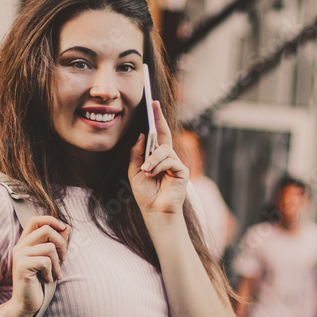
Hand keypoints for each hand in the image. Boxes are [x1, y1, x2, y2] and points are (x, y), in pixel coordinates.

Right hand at [10, 216, 69, 314]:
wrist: (26, 304)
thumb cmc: (39, 283)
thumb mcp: (51, 260)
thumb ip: (56, 243)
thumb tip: (67, 227)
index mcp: (25, 243)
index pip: (35, 220)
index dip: (51, 219)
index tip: (64, 229)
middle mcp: (20, 246)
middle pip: (46, 230)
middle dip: (62, 243)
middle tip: (64, 259)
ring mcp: (19, 255)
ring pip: (49, 247)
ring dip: (58, 263)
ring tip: (55, 273)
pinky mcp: (22, 266)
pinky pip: (46, 261)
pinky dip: (51, 271)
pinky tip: (48, 279)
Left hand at [129, 101, 188, 221]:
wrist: (154, 212)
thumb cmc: (145, 194)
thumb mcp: (134, 171)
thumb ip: (137, 153)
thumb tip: (143, 135)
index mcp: (157, 157)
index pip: (158, 134)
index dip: (157, 119)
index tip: (153, 104)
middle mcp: (168, 157)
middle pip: (164, 135)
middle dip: (159, 119)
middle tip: (154, 104)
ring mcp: (176, 163)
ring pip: (164, 150)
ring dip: (152, 159)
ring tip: (145, 170)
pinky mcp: (182, 171)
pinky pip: (170, 160)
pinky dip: (158, 166)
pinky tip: (151, 173)